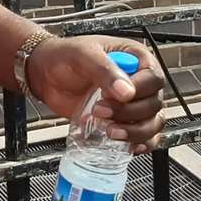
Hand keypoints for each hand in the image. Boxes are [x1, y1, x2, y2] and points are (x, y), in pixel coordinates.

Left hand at [24, 35, 166, 152]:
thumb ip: (104, 70)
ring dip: (135, 132)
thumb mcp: (83, 55)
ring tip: (110, 131)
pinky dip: (140, 143)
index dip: (139, 90)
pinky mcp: (124, 121)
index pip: (153, 78)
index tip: (113, 95)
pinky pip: (146, 136)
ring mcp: (133, 103)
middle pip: (154, 104)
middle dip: (130, 113)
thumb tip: (126, 92)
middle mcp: (140, 82)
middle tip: (101, 111)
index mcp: (136, 58)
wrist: (46, 75)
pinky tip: (125, 145)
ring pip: (153, 123)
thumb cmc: (65, 57)